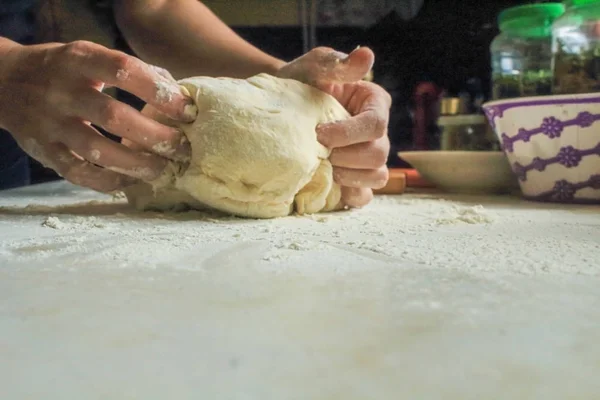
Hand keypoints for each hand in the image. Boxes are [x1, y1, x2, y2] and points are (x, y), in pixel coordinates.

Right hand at [0, 40, 196, 191]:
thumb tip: (178, 95)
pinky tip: (130, 180)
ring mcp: (50, 123)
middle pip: (114, 116)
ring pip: (97, 150)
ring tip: (163, 169)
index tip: (186, 110)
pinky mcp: (43, 150)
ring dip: (137, 164)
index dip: (159, 91)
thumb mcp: (91, 57)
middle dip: (155, 136)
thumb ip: (132, 71)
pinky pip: (78, 173)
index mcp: (79, 60)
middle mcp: (62, 91)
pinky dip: (108, 180)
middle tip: (182, 148)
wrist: (5, 82)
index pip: (123, 70)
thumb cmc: (64, 70)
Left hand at [278, 46, 390, 207]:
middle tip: (318, 151)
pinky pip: (364, 196)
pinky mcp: (357, 179)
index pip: (375, 124)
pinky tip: (331, 186)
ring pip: (377, 177)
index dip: (348, 133)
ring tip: (324, 168)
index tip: (319, 133)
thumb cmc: (300, 84)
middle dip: (346, 156)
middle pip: (379, 153)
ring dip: (350, 177)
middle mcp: (378, 133)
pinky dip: (350, 195)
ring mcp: (369, 158)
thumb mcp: (313, 67)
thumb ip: (336, 62)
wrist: (282, 110)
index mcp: (374, 103)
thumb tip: (365, 55)